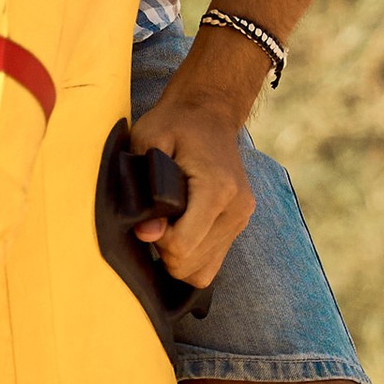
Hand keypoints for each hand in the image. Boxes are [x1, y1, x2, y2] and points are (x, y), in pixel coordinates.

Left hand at [127, 55, 260, 289]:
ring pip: (202, 271)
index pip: (182, 245)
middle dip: (164, 250)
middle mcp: (236, 208)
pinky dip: (191, 258)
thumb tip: (147, 232)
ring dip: (177, 257)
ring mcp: (242, 218)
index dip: (155, 239)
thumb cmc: (174, 123)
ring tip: (167, 225)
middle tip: (155, 220)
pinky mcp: (240, 223)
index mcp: (217, 188)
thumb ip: (141, 186)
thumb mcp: (149, 139)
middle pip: (190, 263)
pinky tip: (179, 235)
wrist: (209, 112)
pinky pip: (212, 264)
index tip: (146, 218)